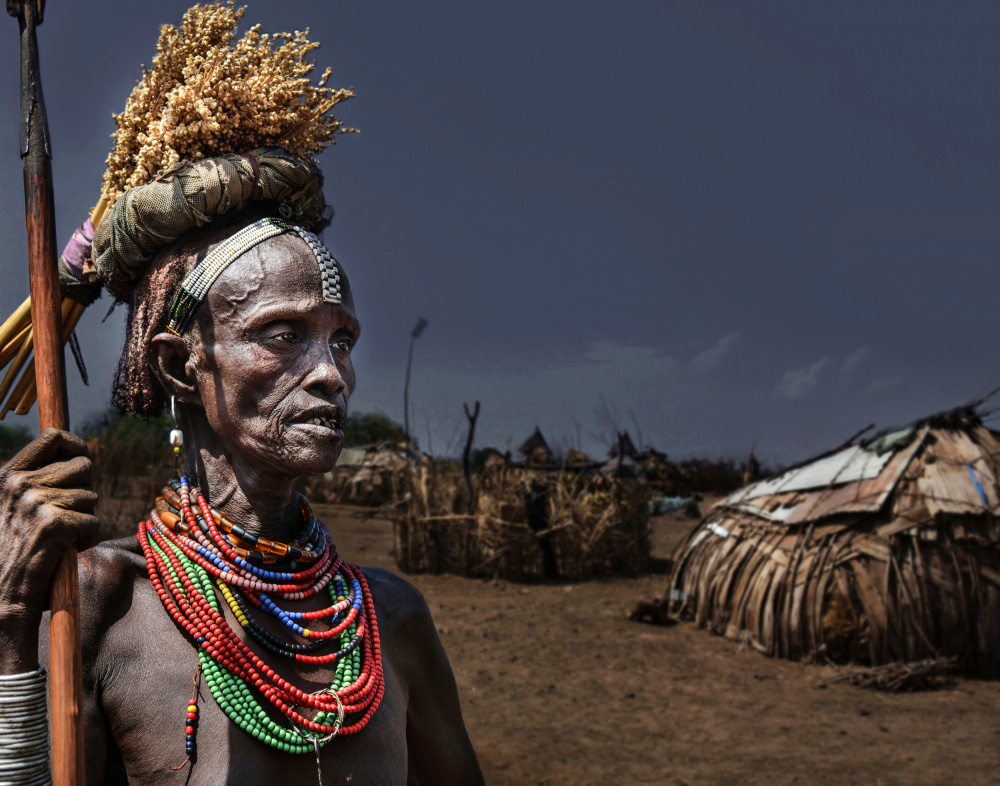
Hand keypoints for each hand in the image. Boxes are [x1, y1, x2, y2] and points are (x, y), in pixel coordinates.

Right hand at [0, 428, 98, 672]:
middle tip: (69, 516)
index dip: (76, 445)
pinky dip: (88, 540)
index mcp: (9, 475)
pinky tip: (66, 551)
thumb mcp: (17, 508)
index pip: (52, 438)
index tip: (83, 459)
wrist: (1, 596)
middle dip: (85, 491)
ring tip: (61, 539)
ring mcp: (36, 503)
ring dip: (85, 520)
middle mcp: (20, 484)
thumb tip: (82, 459)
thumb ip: (40, 482)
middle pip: (83, 466)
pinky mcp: (53, 525)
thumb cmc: (14, 551)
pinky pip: (94, 522)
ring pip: (91, 498)